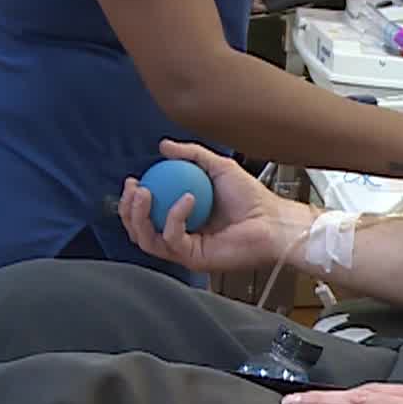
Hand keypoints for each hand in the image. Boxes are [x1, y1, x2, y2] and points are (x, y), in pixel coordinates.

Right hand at [117, 139, 311, 272]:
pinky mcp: (195, 258)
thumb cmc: (252, 197)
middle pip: (140, 231)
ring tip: (145, 192)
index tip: (133, 180)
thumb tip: (164, 145)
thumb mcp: (219, 166)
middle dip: (128, 211)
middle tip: (135, 188)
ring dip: (140, 215)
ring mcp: (186, 249)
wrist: (273, 218)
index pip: (147, 215)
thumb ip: (192, 155)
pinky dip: (175, 216)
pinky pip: (173, 239)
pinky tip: (187, 198)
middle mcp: (180, 236)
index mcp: (182, 218)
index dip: (133, 201)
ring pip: (148, 240)